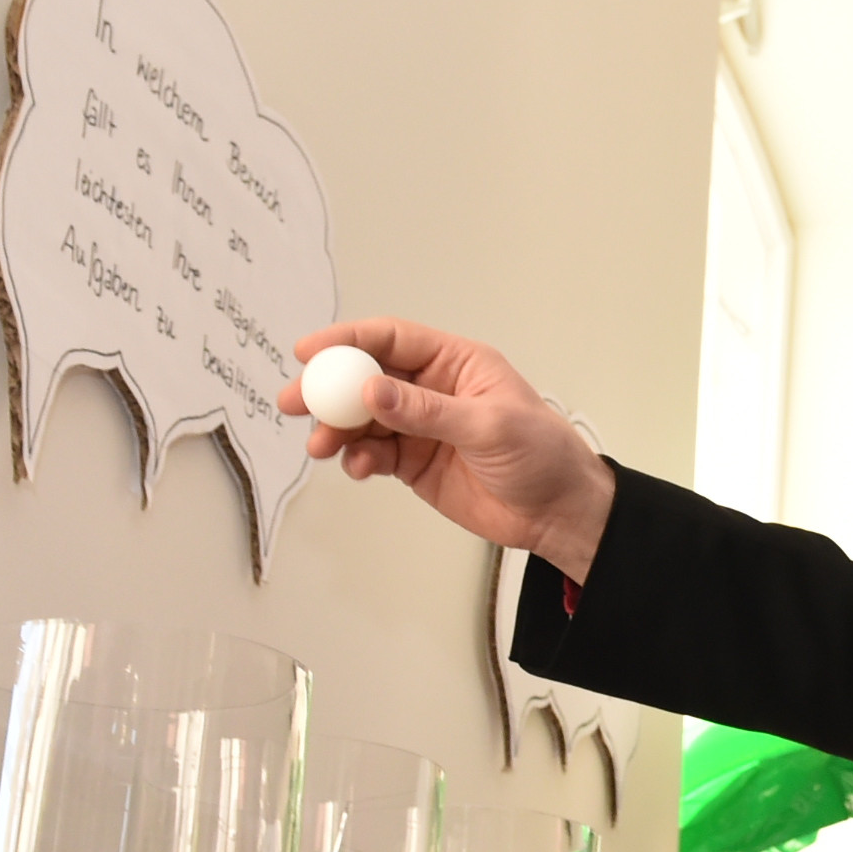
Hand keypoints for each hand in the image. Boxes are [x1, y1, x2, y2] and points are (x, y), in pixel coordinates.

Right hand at [285, 317, 616, 577]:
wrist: (558, 513)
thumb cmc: (543, 456)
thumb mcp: (489, 426)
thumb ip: (427, 411)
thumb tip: (373, 391)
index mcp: (456, 363)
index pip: (392, 339)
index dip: (348, 340)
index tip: (310, 351)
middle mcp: (433, 389)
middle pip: (365, 378)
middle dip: (328, 388)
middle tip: (294, 402)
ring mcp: (420, 426)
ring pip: (362, 418)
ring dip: (337, 429)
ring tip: (323, 446)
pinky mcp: (414, 462)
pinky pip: (373, 453)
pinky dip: (357, 458)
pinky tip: (358, 467)